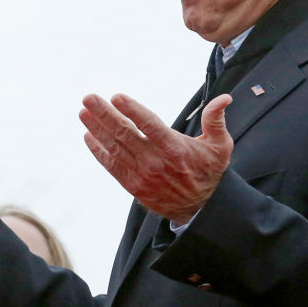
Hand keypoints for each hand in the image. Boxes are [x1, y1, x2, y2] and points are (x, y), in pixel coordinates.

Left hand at [80, 93, 232, 223]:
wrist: (199, 209)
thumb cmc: (208, 171)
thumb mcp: (220, 147)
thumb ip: (216, 121)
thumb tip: (224, 98)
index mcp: (175, 149)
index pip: (150, 126)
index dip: (132, 111)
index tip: (116, 97)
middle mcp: (155, 162)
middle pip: (125, 134)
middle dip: (104, 114)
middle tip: (89, 98)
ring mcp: (141, 175)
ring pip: (114, 148)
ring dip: (96, 128)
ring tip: (83, 112)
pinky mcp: (133, 185)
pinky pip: (111, 165)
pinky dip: (98, 150)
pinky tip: (88, 135)